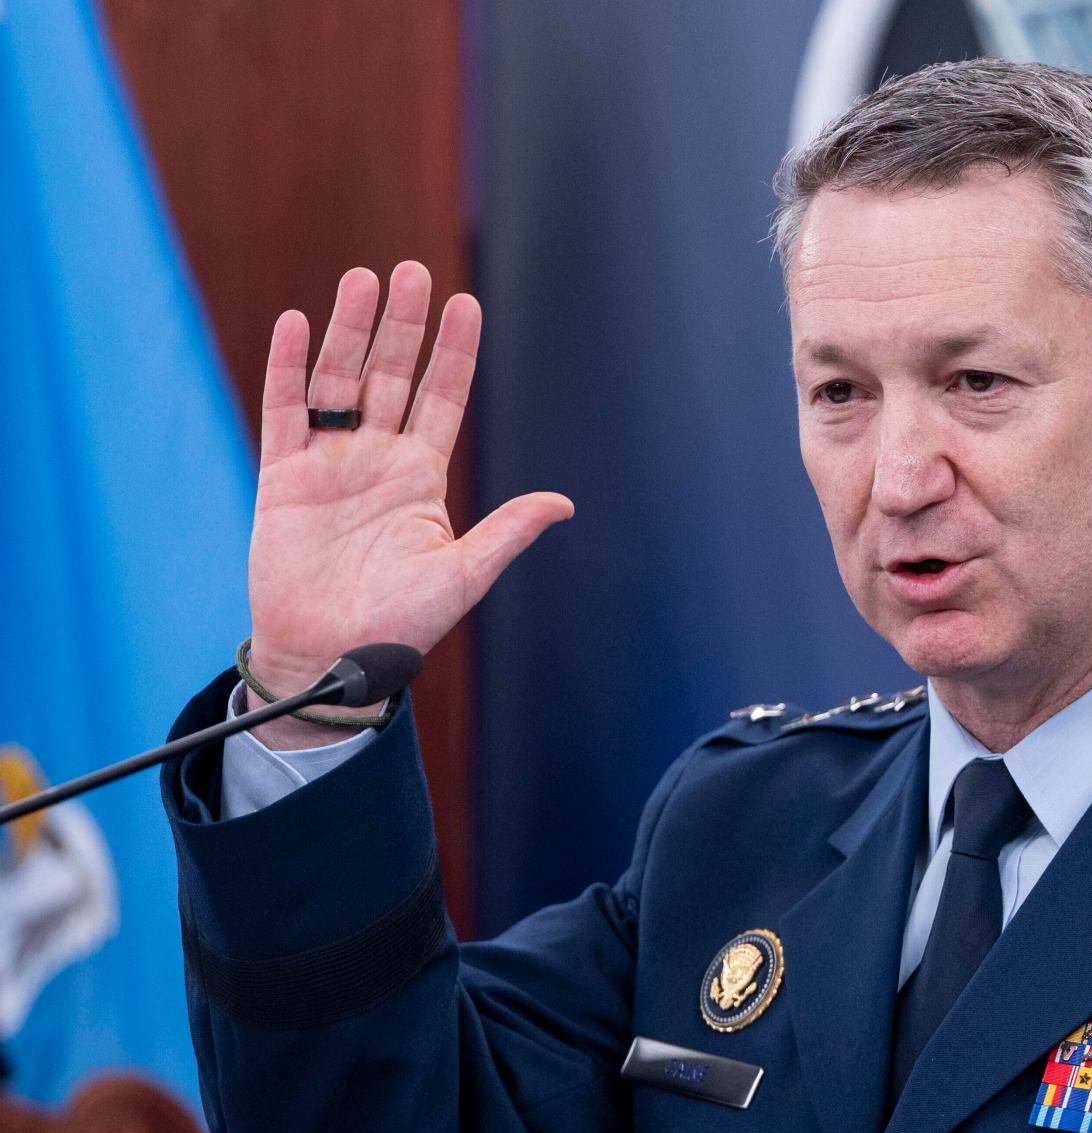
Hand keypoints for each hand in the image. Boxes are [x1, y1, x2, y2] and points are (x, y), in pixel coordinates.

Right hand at [245, 262, 572, 743]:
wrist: (333, 659)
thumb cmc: (400, 626)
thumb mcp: (463, 575)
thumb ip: (506, 533)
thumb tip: (564, 504)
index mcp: (422, 477)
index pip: (442, 399)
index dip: (454, 353)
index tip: (466, 305)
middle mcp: (377, 459)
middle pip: (392, 376)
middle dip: (404, 325)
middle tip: (413, 271)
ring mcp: (329, 463)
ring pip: (340, 381)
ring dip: (351, 331)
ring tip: (362, 280)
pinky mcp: (283, 478)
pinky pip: (284, 412)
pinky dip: (287, 368)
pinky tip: (295, 324)